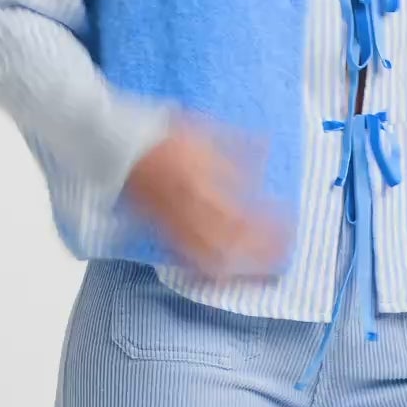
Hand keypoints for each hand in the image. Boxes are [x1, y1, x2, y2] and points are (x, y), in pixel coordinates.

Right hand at [125, 114, 288, 279]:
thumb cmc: (164, 135)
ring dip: (242, 268)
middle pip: (233, 241)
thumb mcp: (205, 129)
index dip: (271, 222)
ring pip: (212, 256)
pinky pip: (189, 260)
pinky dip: (211, 272)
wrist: (116, 146)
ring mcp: (176, 224)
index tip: (291, 224)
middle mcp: (191, 207)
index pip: (244, 209)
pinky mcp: (163, 234)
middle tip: (285, 256)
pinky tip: (227, 277)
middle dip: (262, 253)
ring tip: (265, 272)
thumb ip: (238, 147)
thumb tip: (268, 156)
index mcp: (204, 180)